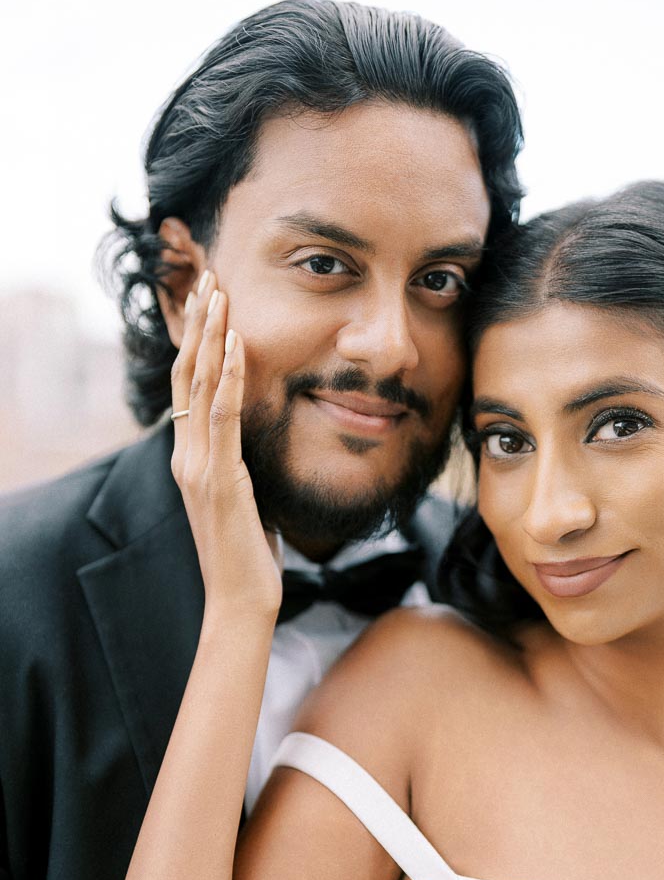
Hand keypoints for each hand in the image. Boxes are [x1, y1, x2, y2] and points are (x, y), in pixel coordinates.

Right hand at [170, 272, 281, 622]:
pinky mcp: (219, 478)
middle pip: (188, 374)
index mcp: (191, 459)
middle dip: (200, 323)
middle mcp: (187, 456)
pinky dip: (231, 374)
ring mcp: (199, 466)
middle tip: (209, 278)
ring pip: (201, 385)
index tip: (210, 303)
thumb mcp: (246, 500)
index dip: (198, 342)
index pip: (190, 388)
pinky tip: (238, 342)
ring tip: (219, 291)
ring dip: (211, 334)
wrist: (240, 601)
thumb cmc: (248, 557)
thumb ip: (243, 469)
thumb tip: (260, 448)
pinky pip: (223, 415)